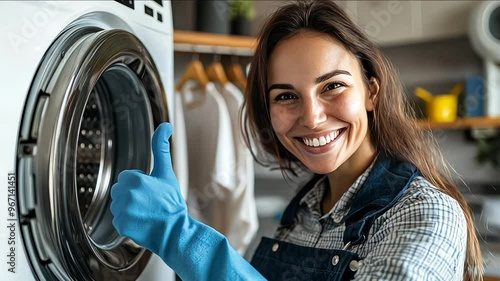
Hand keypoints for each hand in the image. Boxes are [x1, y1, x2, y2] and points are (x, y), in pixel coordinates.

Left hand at [110, 122, 264, 280]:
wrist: (175, 231)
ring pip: (118, 204)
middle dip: (132, 194)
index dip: (140, 183)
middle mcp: (126, 195)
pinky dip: (127, 221)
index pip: (127, 177)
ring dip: (129, 208)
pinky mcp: (120, 225)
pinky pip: (118, 219)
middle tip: (149, 203)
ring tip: (146, 213)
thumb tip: (165, 125)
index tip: (152, 191)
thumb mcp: (167, 173)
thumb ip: (161, 147)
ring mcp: (122, 211)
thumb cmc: (172, 203)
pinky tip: (141, 222)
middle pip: (120, 190)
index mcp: (135, 180)